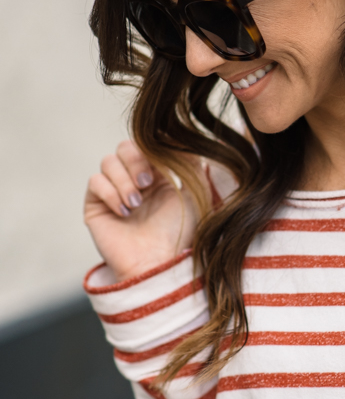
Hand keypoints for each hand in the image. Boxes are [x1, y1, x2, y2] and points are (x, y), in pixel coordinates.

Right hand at [84, 140, 201, 281]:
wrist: (158, 262)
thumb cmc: (179, 233)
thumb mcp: (194, 192)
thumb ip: (192, 162)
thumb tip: (184, 136)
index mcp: (157, 175)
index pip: (146, 144)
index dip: (152, 148)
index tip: (163, 167)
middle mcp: (133, 181)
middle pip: (125, 147)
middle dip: (136, 160)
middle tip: (148, 183)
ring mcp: (113, 192)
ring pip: (108, 161)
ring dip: (124, 180)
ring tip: (136, 204)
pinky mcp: (95, 205)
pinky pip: (95, 181)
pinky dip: (111, 193)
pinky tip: (124, 212)